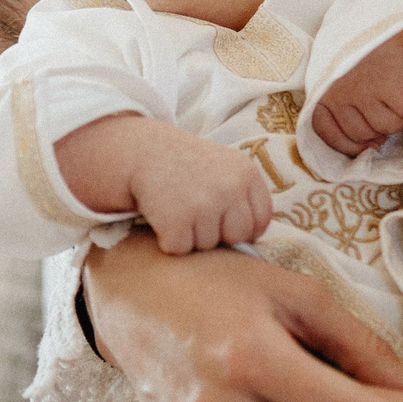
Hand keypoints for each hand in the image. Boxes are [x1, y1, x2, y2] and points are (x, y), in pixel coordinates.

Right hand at [56, 115, 271, 254]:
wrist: (142, 152)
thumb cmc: (185, 167)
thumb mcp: (224, 168)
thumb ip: (243, 197)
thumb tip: (254, 243)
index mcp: (246, 174)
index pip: (260, 222)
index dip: (240, 226)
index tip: (220, 216)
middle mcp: (230, 188)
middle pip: (237, 237)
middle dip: (217, 232)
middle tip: (194, 209)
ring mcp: (204, 205)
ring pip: (208, 246)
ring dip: (190, 235)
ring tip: (177, 207)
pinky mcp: (177, 221)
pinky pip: (181, 249)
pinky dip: (168, 240)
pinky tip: (163, 216)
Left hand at [313, 18, 402, 156]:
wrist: (392, 19)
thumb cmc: (365, 49)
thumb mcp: (340, 73)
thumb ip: (345, 108)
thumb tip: (372, 145)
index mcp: (323, 91)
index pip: (328, 133)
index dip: (349, 142)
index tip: (364, 140)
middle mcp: (341, 94)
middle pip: (362, 135)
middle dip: (377, 124)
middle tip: (385, 101)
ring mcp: (367, 92)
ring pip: (388, 127)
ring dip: (397, 112)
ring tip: (395, 87)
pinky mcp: (394, 88)